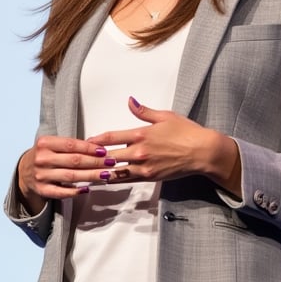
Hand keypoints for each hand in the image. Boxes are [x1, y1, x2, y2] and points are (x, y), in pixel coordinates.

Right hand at [17, 136, 118, 206]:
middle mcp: (42, 159)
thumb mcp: (52, 144)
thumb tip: (98, 149)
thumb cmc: (44, 155)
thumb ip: (71, 146)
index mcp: (45, 143)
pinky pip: (61, 192)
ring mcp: (41, 175)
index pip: (71, 145)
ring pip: (71, 176)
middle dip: (96, 162)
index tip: (104, 151)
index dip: (90, 148)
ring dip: (91, 176)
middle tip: (111, 162)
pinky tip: (87, 189)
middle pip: (74, 161)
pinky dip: (75, 191)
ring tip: (106, 175)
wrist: (24, 171)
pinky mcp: (42, 190)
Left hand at [86, 97, 240, 194]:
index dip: (95, 140)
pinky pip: (127, 180)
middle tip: (77, 159)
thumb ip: (143, 111)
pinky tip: (104, 180)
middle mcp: (139, 152)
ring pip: (115, 171)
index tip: (85, 141)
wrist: (203, 152)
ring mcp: (144, 167)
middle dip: (93, 158)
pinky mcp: (150, 178)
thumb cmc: (186, 132)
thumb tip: (129, 101)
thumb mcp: (165, 116)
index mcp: (141, 134)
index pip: (111, 137)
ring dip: (100, 171)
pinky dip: (114, 180)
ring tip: (85, 173)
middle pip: (109, 156)